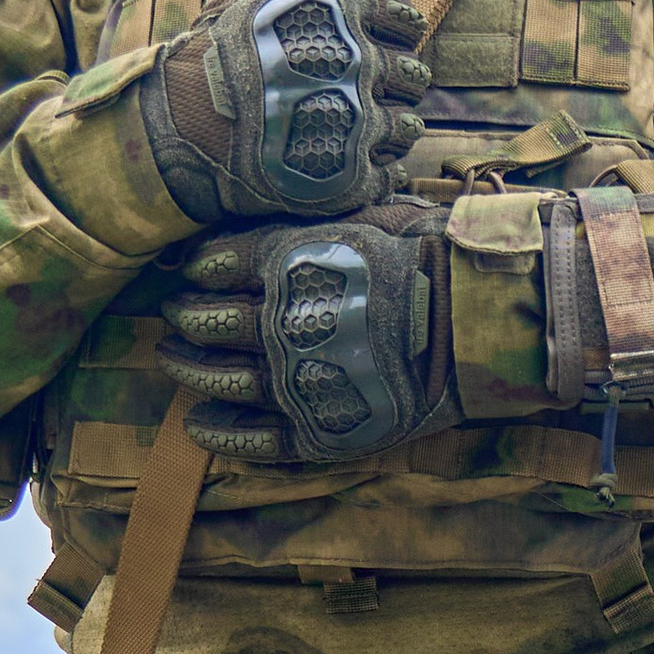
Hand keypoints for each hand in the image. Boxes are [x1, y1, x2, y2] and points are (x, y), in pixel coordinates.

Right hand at [144, 0, 428, 225]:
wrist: (179, 131)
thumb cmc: (221, 48)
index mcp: (342, 7)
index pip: (405, 21)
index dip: (382, 36)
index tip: (347, 48)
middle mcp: (355, 61)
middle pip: (412, 77)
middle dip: (382, 85)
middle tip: (334, 94)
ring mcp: (354, 122)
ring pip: (406, 127)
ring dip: (379, 130)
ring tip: (333, 129)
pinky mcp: (349, 178)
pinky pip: (391, 172)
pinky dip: (371, 172)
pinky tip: (335, 164)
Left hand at [160, 202, 450, 465]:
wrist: (481, 321)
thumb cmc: (429, 257)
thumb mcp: (361, 214)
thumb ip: (301, 223)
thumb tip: (257, 219)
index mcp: (287, 263)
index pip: (213, 264)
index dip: (195, 269)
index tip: (190, 273)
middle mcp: (281, 323)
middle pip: (205, 322)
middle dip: (182, 318)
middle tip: (173, 316)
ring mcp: (298, 380)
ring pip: (218, 379)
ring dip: (187, 370)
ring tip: (172, 361)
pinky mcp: (320, 430)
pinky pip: (253, 439)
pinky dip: (218, 433)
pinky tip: (197, 424)